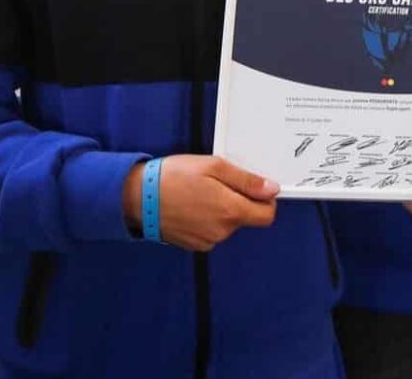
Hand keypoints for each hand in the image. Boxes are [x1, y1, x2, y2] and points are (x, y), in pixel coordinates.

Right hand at [122, 155, 278, 251]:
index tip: (254, 187)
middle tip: (216, 182)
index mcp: (231, 211)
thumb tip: (272, 189)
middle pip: (246, 217)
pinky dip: (207, 219)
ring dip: (221, 209)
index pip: (267, 216)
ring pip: (227, 224)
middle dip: (238, 200)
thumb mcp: (214, 167)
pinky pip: (211, 231)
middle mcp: (222, 231)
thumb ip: (246, 181)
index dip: (265, 200)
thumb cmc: (174, 177)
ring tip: (199, 192)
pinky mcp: (194, 244)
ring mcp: (207, 240)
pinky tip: (191, 205)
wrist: (139, 197)